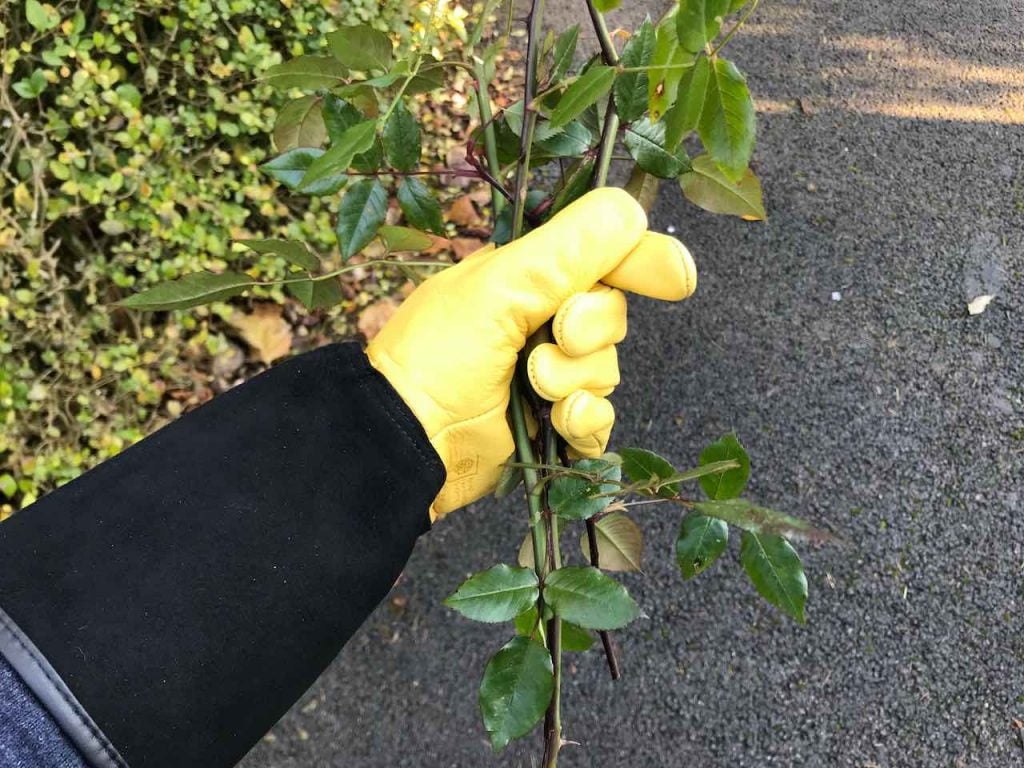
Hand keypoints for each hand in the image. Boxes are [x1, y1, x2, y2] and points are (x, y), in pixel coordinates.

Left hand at [367, 188, 696, 517]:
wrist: (404, 442)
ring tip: (532, 385)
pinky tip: (559, 423)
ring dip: (576, 379)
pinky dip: (586, 422)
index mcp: (526, 276)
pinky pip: (601, 418)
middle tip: (552, 338)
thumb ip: (568, 249)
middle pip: (613, 315)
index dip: (641, 262)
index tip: (675, 279)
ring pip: (608, 369)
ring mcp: (548, 375)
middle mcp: (541, 320)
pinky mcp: (552, 425)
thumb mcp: (499, 288)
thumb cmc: (437, 356)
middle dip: (589, 330)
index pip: (603, 255)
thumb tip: (631, 208)